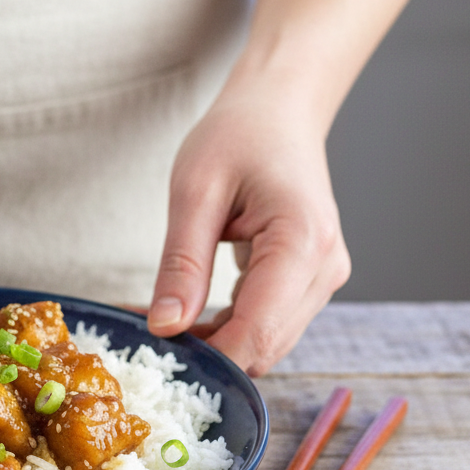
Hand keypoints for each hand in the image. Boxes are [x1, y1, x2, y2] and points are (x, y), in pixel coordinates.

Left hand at [146, 82, 351, 375]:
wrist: (279, 111)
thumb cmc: (239, 135)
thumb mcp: (195, 192)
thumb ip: (182, 264)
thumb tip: (164, 327)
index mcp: (302, 243)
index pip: (257, 334)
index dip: (207, 358)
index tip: (154, 354)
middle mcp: (324, 269)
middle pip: (263, 348)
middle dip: (206, 352)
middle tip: (145, 331)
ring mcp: (321, 279)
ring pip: (264, 343)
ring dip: (213, 341)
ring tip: (160, 313)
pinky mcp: (308, 282)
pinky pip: (265, 323)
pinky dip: (225, 326)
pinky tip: (186, 308)